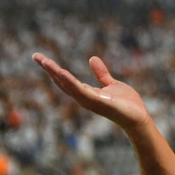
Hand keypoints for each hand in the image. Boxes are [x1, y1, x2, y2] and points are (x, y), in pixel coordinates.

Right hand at [32, 53, 150, 133]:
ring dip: (55, 73)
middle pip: (62, 81)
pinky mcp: (98, 102)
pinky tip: (62, 72)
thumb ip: (101, 74)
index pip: (65, 79)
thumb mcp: (111, 84)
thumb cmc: (126, 104)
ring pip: (68, 85)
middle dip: (49, 69)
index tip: (41, 58)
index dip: (53, 69)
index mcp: (86, 92)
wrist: (138, 118)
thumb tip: (92, 58)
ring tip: (44, 61)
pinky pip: (81, 91)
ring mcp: (89, 100)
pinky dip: (70, 82)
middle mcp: (84, 97)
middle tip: (36, 56)